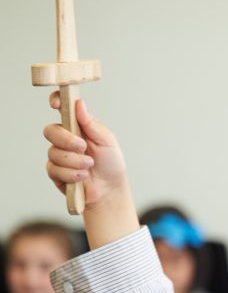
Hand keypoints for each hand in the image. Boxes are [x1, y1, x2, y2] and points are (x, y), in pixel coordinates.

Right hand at [43, 95, 138, 247]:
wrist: (110, 190)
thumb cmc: (111, 164)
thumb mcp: (107, 141)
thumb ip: (92, 124)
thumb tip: (79, 104)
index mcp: (78, 126)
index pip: (61, 108)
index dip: (55, 102)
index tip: (56, 105)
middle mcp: (65, 138)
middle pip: (50, 131)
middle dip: (66, 140)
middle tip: (83, 147)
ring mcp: (58, 155)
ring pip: (54, 153)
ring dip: (75, 161)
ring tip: (89, 166)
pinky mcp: (55, 172)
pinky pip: (54, 169)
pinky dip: (71, 174)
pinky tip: (83, 177)